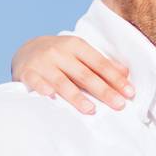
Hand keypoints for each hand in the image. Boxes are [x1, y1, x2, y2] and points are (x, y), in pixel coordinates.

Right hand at [12, 35, 133, 114]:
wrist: (26, 50)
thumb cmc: (61, 56)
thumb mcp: (80, 53)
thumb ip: (101, 63)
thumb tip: (125, 73)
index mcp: (76, 45)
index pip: (99, 64)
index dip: (115, 78)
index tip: (129, 93)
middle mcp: (60, 52)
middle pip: (84, 74)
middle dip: (103, 90)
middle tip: (119, 104)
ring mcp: (42, 63)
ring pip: (62, 81)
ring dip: (77, 96)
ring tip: (91, 109)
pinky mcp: (27, 73)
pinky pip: (36, 82)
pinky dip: (42, 89)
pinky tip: (51, 97)